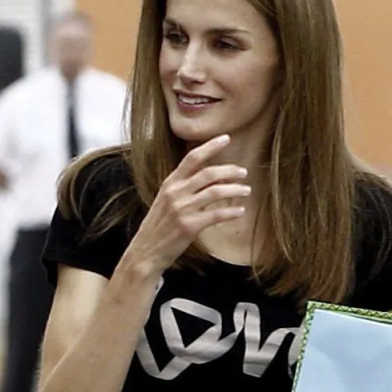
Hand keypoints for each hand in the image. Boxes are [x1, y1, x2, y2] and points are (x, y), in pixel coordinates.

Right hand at [126, 134, 249, 280]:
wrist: (146, 252)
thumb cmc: (158, 227)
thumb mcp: (165, 201)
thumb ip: (184, 187)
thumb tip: (213, 177)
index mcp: (170, 184)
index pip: (192, 158)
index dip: (211, 146)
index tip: (226, 138)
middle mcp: (175, 193)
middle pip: (209, 173)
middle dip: (230, 170)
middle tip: (243, 172)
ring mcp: (182, 209)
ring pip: (216, 191)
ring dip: (235, 189)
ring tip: (246, 191)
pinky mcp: (189, 226)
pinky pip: (217, 214)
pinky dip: (231, 212)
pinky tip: (240, 211)